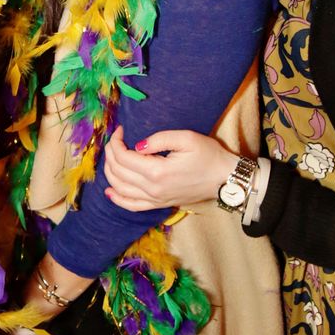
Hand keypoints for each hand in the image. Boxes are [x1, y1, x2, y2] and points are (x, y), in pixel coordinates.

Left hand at [103, 126, 237, 210]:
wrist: (224, 179)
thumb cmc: (208, 156)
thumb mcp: (186, 138)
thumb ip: (159, 139)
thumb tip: (137, 145)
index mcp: (157, 171)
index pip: (123, 157)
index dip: (116, 141)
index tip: (121, 130)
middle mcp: (152, 189)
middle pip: (117, 172)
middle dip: (111, 153)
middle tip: (116, 140)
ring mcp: (155, 199)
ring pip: (120, 188)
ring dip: (110, 172)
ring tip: (112, 156)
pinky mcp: (159, 204)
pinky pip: (132, 205)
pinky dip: (118, 198)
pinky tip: (110, 191)